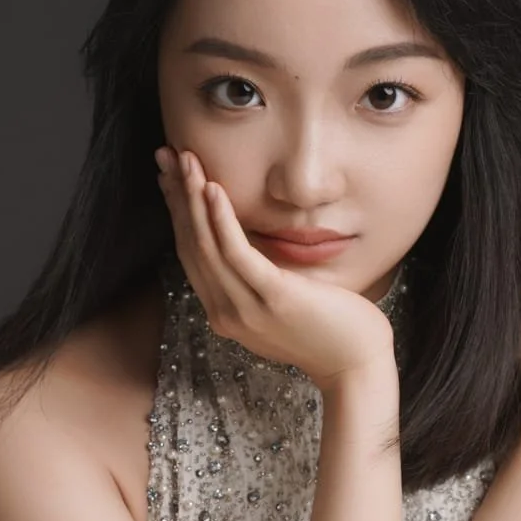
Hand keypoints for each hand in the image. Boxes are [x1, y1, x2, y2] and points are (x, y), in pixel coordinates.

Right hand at [155, 146, 397, 392]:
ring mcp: (245, 309)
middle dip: (176, 197)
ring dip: (192, 198)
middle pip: (190, 245)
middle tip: (166, 155)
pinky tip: (212, 189)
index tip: (168, 175)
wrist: (354, 365)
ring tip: (186, 160)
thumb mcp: (279, 299)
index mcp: (223, 312)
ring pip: (206, 246)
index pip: (190, 254)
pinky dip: (221, 220)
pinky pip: (236, 254)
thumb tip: (244, 239)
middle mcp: (225, 313)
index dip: (176, 211)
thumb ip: (255, 276)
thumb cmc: (326, 328)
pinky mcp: (272, 298)